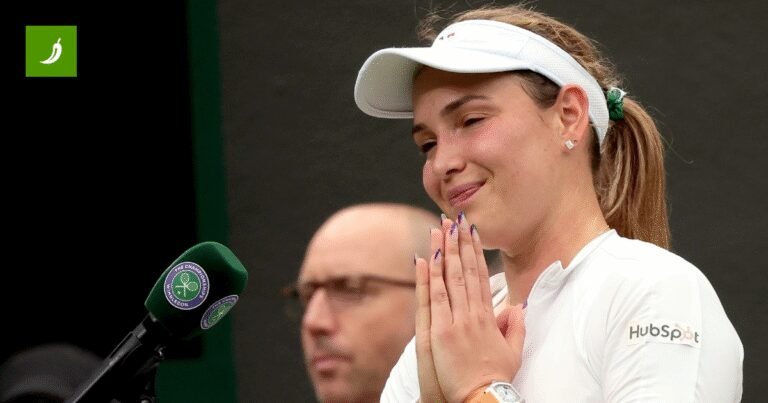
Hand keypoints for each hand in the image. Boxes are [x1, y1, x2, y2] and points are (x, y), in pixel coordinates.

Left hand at [416, 214, 524, 402]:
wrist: (484, 398)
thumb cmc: (496, 378)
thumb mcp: (514, 351)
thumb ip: (515, 326)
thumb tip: (518, 305)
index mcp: (488, 317)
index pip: (480, 277)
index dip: (475, 252)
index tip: (471, 232)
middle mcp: (472, 314)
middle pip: (465, 271)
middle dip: (458, 243)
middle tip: (453, 219)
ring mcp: (456, 321)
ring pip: (449, 279)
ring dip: (443, 252)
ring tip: (438, 229)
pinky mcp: (441, 332)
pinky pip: (434, 298)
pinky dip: (428, 277)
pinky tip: (424, 258)